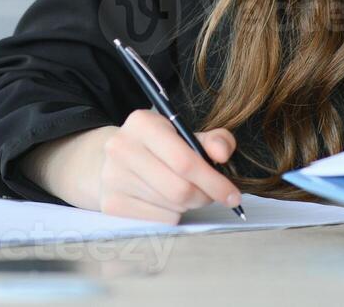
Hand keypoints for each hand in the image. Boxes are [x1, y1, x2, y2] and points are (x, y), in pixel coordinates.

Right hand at [96, 109, 242, 222]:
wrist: (114, 159)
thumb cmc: (159, 147)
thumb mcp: (185, 134)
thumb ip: (214, 140)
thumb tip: (222, 155)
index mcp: (143, 123)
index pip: (185, 161)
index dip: (214, 182)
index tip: (233, 195)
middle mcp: (122, 148)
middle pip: (179, 189)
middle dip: (204, 197)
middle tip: (212, 195)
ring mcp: (113, 178)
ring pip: (171, 207)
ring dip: (189, 205)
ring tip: (187, 192)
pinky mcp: (111, 204)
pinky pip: (158, 220)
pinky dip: (173, 215)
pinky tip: (167, 201)